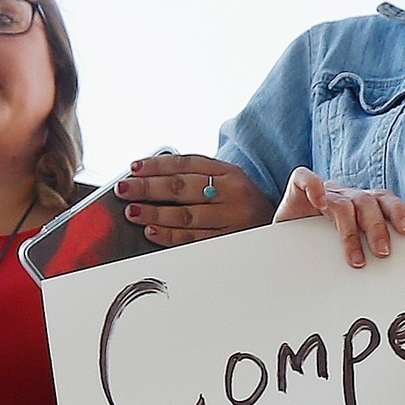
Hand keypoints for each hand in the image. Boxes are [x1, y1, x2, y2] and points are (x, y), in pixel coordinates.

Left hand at [118, 152, 272, 246]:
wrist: (280, 226)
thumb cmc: (243, 203)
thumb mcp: (228, 181)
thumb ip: (197, 175)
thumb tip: (152, 177)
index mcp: (229, 172)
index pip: (186, 164)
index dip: (157, 165)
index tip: (134, 168)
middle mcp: (232, 192)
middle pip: (182, 187)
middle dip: (148, 187)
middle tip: (124, 189)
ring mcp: (232, 218)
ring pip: (186, 215)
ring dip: (155, 213)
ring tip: (132, 210)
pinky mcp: (230, 241)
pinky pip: (194, 239)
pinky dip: (170, 235)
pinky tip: (152, 231)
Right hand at [272, 167, 404, 267]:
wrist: (285, 242)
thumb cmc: (319, 246)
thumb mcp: (348, 250)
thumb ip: (368, 252)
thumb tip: (391, 279)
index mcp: (362, 206)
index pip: (385, 201)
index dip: (398, 212)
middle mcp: (345, 197)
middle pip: (368, 203)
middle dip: (377, 228)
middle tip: (383, 252)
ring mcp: (323, 192)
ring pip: (342, 202)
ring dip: (350, 231)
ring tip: (355, 259)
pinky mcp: (298, 189)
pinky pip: (305, 179)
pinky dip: (313, 186)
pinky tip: (318, 201)